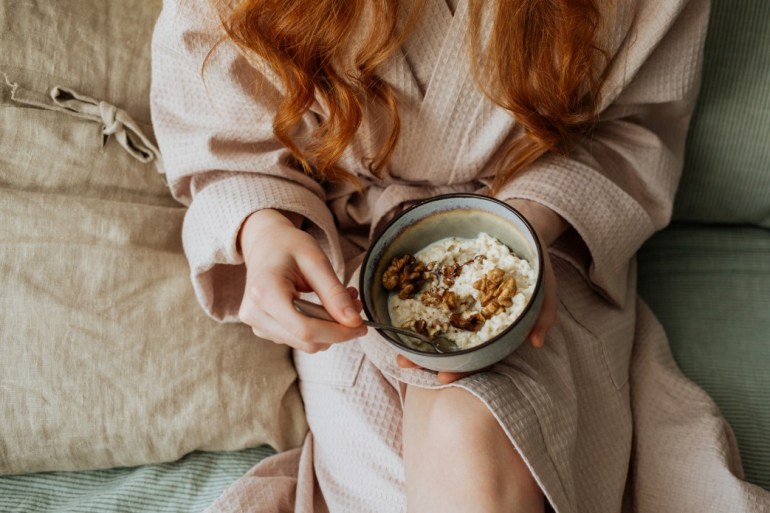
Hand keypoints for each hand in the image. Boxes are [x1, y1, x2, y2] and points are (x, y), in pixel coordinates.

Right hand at [238, 209, 366, 352]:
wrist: (264, 244)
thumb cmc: (289, 247)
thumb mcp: (316, 261)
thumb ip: (335, 293)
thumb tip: (354, 323)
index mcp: (265, 292)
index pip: (306, 329)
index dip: (338, 333)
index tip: (362, 325)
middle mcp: (255, 313)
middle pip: (306, 341)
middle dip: (337, 330)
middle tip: (356, 305)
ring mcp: (256, 324)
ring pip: (305, 344)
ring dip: (329, 328)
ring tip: (342, 299)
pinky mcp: (262, 329)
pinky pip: (297, 339)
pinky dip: (317, 328)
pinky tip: (323, 307)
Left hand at [396, 199, 565, 382]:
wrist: (520, 226)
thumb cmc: (533, 260)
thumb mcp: (545, 284)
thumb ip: (543, 313)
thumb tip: (537, 342)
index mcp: (495, 325)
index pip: (478, 354)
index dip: (461, 367)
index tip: (442, 376)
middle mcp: (475, 319)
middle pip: (449, 345)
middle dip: (426, 357)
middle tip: (404, 362)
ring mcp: (460, 302)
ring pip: (435, 326)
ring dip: (414, 338)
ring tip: (394, 346)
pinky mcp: (449, 281)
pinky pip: (430, 296)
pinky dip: (413, 304)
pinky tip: (394, 311)